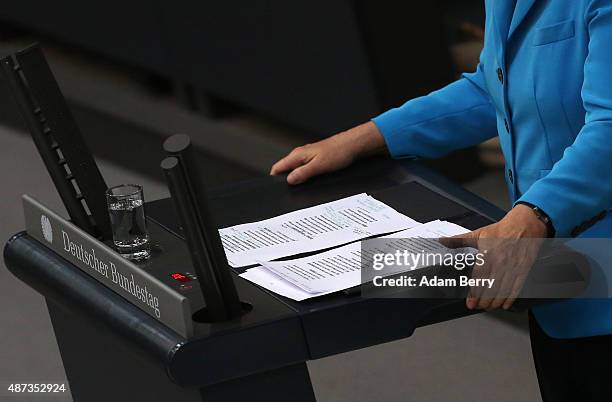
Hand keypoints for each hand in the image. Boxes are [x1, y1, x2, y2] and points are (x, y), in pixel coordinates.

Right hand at [270, 121, 386, 184]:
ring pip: (295, 170)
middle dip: (286, 181)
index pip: (278, 167)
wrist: (352, 145)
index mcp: (297, 155)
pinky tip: (311, 182)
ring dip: (296, 179)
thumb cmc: (338, 152)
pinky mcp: (314, 159)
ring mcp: (307, 156)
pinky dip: (304, 176)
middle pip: (285, 170)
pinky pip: (304, 169)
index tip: (277, 189)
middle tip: (291, 193)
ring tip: (302, 189)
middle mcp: (300, 155)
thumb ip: (303, 173)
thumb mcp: (319, 166)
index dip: (274, 179)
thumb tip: (289, 180)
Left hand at [440, 204, 547, 310]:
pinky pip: (517, 287)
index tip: (470, 302)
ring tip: (488, 307)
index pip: (479, 278)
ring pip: (503, 290)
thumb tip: (443, 241)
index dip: (474, 293)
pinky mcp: (523, 269)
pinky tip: (504, 304)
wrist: (524, 225)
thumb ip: (459, 240)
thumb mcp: (478, 234)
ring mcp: (513, 267)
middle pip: (491, 287)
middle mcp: (500, 262)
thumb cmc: (501, 230)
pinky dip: (510, 298)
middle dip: (484, 300)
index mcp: (487, 254)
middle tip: (478, 307)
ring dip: (495, 301)